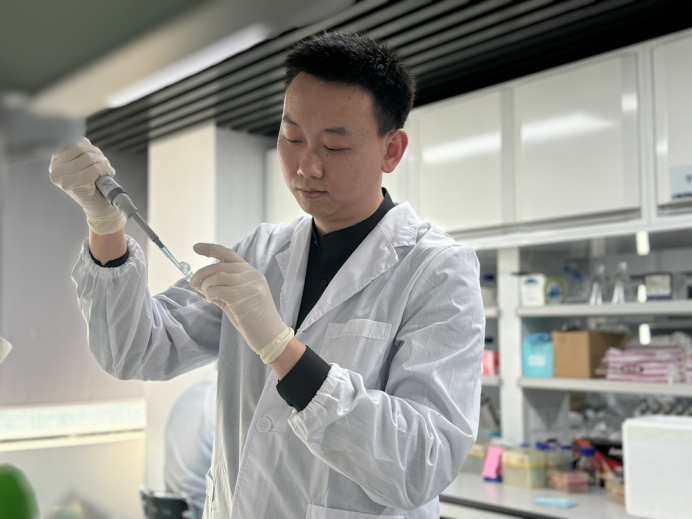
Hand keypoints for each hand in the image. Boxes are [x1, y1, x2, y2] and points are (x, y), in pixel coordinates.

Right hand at [49, 137, 125, 234]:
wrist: (100, 207)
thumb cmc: (93, 184)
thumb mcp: (82, 166)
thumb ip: (79, 152)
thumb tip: (83, 139)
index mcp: (55, 164)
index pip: (69, 142)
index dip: (84, 144)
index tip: (93, 152)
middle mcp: (55, 171)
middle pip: (80, 148)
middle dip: (97, 153)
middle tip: (104, 162)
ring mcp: (64, 178)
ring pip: (89, 158)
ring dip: (103, 161)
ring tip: (107, 169)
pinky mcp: (76, 184)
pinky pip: (95, 169)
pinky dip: (106, 169)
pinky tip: (109, 174)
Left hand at [190, 243, 292, 363]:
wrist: (270, 335)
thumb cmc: (253, 319)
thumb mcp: (236, 300)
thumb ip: (221, 290)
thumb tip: (199, 286)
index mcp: (250, 272)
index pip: (229, 255)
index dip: (210, 249)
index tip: (196, 248)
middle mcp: (251, 275)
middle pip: (219, 266)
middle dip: (202, 273)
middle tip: (193, 283)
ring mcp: (249, 285)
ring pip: (218, 276)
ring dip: (206, 285)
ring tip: (206, 295)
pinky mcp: (244, 296)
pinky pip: (219, 290)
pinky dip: (211, 294)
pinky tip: (212, 299)